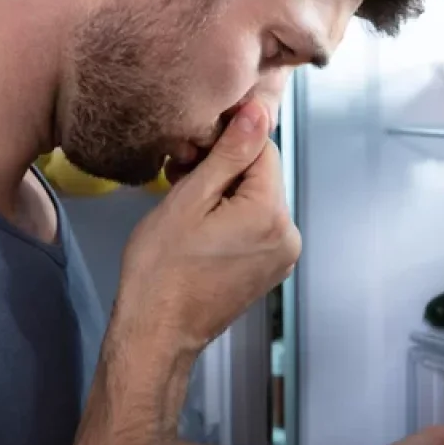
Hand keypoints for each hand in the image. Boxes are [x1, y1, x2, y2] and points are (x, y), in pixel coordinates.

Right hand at [114, 102, 299, 356]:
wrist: (155, 333)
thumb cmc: (161, 270)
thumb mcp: (189, 201)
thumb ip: (228, 154)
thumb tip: (258, 111)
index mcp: (271, 215)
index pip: (263, 148)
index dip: (227, 139)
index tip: (193, 149)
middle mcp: (288, 235)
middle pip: (262, 173)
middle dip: (223, 167)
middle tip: (180, 175)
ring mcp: (281, 256)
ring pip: (257, 198)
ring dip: (224, 191)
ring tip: (185, 203)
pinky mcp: (270, 268)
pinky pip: (256, 224)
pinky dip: (230, 216)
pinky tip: (199, 225)